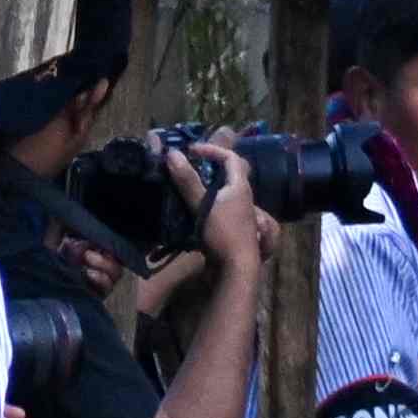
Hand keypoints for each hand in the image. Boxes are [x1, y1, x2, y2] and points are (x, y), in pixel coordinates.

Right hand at [182, 135, 273, 274]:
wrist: (236, 267)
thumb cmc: (223, 233)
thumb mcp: (203, 205)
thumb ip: (188, 181)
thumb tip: (173, 154)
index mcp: (241, 187)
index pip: (231, 158)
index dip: (212, 149)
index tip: (191, 150)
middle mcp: (245, 198)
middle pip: (231, 173)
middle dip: (210, 166)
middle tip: (189, 165)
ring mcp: (240, 213)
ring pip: (225, 191)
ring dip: (207, 185)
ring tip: (185, 184)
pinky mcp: (232, 227)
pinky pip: (220, 206)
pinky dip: (207, 201)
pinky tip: (191, 207)